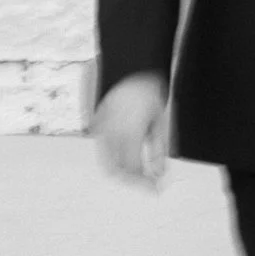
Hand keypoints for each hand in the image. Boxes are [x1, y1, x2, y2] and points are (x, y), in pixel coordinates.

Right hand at [92, 73, 168, 188]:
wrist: (128, 66)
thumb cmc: (148, 92)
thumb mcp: (160, 120)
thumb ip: (159, 149)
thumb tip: (160, 173)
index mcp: (128, 133)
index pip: (133, 171)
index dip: (144, 183)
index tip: (155, 188)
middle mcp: (110, 134)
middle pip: (116, 170)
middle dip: (131, 180)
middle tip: (146, 181)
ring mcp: (99, 129)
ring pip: (107, 161)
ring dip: (122, 168)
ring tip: (139, 168)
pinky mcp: (94, 124)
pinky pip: (103, 147)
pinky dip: (115, 154)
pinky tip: (128, 149)